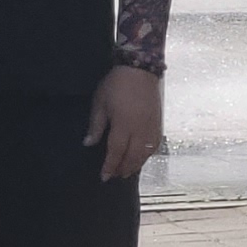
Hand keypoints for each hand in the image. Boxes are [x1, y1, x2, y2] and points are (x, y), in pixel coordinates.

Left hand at [84, 63, 163, 180]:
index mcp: (124, 124)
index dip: (110, 166)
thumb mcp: (100, 102)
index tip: (104, 177)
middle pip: (133, 156)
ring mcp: (152, 127)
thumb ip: (96, 126)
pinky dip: (148, 155)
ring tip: (127, 171)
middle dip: (123, 169)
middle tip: (115, 176)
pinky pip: (155, 145)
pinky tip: (141, 158)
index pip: (116, 152)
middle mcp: (140, 129)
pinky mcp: (158, 123)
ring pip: (146, 153)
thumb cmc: (116, 84)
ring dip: (136, 165)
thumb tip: (88, 144)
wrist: (140, 69)